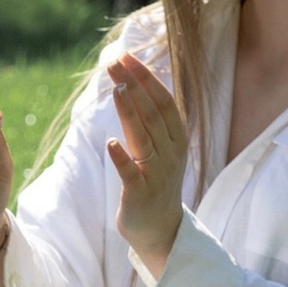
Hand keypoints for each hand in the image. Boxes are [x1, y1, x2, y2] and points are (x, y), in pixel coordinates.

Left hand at [107, 51, 187, 270]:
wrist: (161, 229)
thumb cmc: (155, 182)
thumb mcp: (158, 147)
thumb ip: (148, 119)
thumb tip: (130, 82)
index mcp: (177, 138)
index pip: (163, 100)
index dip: (144, 77)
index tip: (125, 56)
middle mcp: (171, 153)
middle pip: (153, 112)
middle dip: (133, 84)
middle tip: (114, 62)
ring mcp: (157, 174)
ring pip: (143, 138)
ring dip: (129, 111)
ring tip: (115, 88)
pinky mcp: (140, 194)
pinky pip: (131, 174)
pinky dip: (121, 158)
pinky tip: (111, 142)